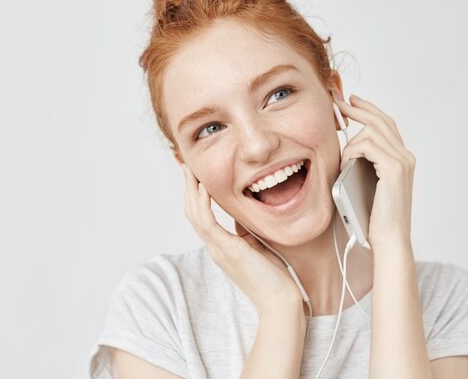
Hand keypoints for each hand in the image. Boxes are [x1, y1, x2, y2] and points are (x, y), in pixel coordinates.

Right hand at [181, 165, 303, 313]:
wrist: (279, 301)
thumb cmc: (273, 277)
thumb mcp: (256, 245)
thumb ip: (245, 230)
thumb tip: (242, 212)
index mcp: (222, 246)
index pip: (201, 217)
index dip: (195, 197)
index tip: (196, 177)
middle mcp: (216, 248)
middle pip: (193, 213)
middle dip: (189, 189)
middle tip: (188, 167)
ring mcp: (219, 249)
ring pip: (195, 216)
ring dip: (191, 191)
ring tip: (191, 171)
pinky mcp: (228, 250)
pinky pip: (207, 223)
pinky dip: (202, 204)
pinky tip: (203, 188)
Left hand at [335, 94, 415, 247]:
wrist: (388, 238)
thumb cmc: (375, 216)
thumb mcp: (368, 182)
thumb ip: (365, 163)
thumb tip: (348, 147)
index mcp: (402, 158)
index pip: (386, 124)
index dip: (368, 109)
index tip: (352, 101)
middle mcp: (406, 156)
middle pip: (381, 120)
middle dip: (358, 108)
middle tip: (339, 101)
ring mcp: (402, 161)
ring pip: (371, 132)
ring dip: (350, 143)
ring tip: (343, 161)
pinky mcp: (394, 169)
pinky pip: (367, 146)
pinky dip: (352, 152)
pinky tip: (346, 164)